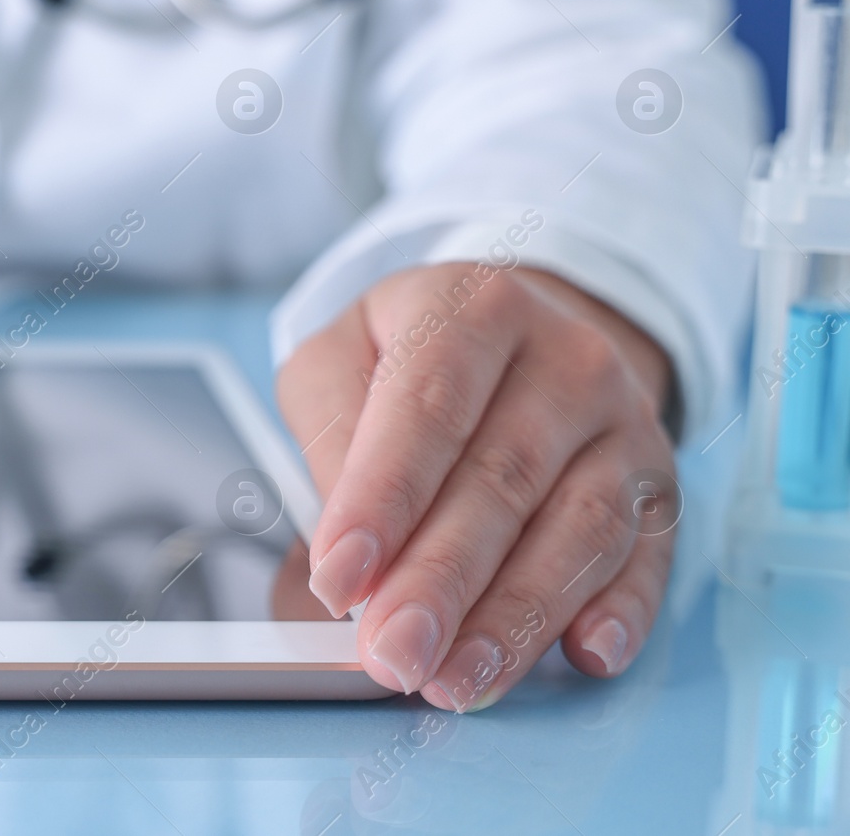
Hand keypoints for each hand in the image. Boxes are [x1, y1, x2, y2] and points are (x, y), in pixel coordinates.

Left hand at [276, 263, 675, 710]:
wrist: (527, 333)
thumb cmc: (415, 356)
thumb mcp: (342, 357)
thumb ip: (328, 430)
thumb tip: (345, 542)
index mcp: (472, 310)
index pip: (426, 408)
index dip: (381, 500)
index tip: (339, 579)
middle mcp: (565, 359)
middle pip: (503, 480)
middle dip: (442, 583)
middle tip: (393, 654)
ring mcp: (622, 425)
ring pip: (578, 529)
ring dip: (516, 619)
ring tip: (456, 680)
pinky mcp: (660, 487)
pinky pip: (648, 557)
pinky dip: (620, 613)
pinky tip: (585, 656)